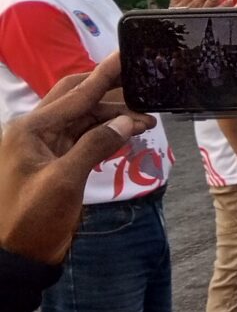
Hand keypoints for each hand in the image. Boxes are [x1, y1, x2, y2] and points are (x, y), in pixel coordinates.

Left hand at [0, 56, 154, 265]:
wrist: (13, 257)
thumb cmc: (31, 219)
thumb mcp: (65, 182)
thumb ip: (96, 145)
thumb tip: (129, 120)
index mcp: (31, 129)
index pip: (77, 94)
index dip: (106, 74)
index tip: (129, 54)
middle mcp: (35, 131)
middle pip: (77, 98)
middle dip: (112, 91)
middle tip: (145, 83)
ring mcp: (44, 147)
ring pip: (83, 118)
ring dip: (114, 116)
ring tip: (149, 119)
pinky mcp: (54, 162)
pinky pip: (82, 138)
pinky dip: (106, 133)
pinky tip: (128, 134)